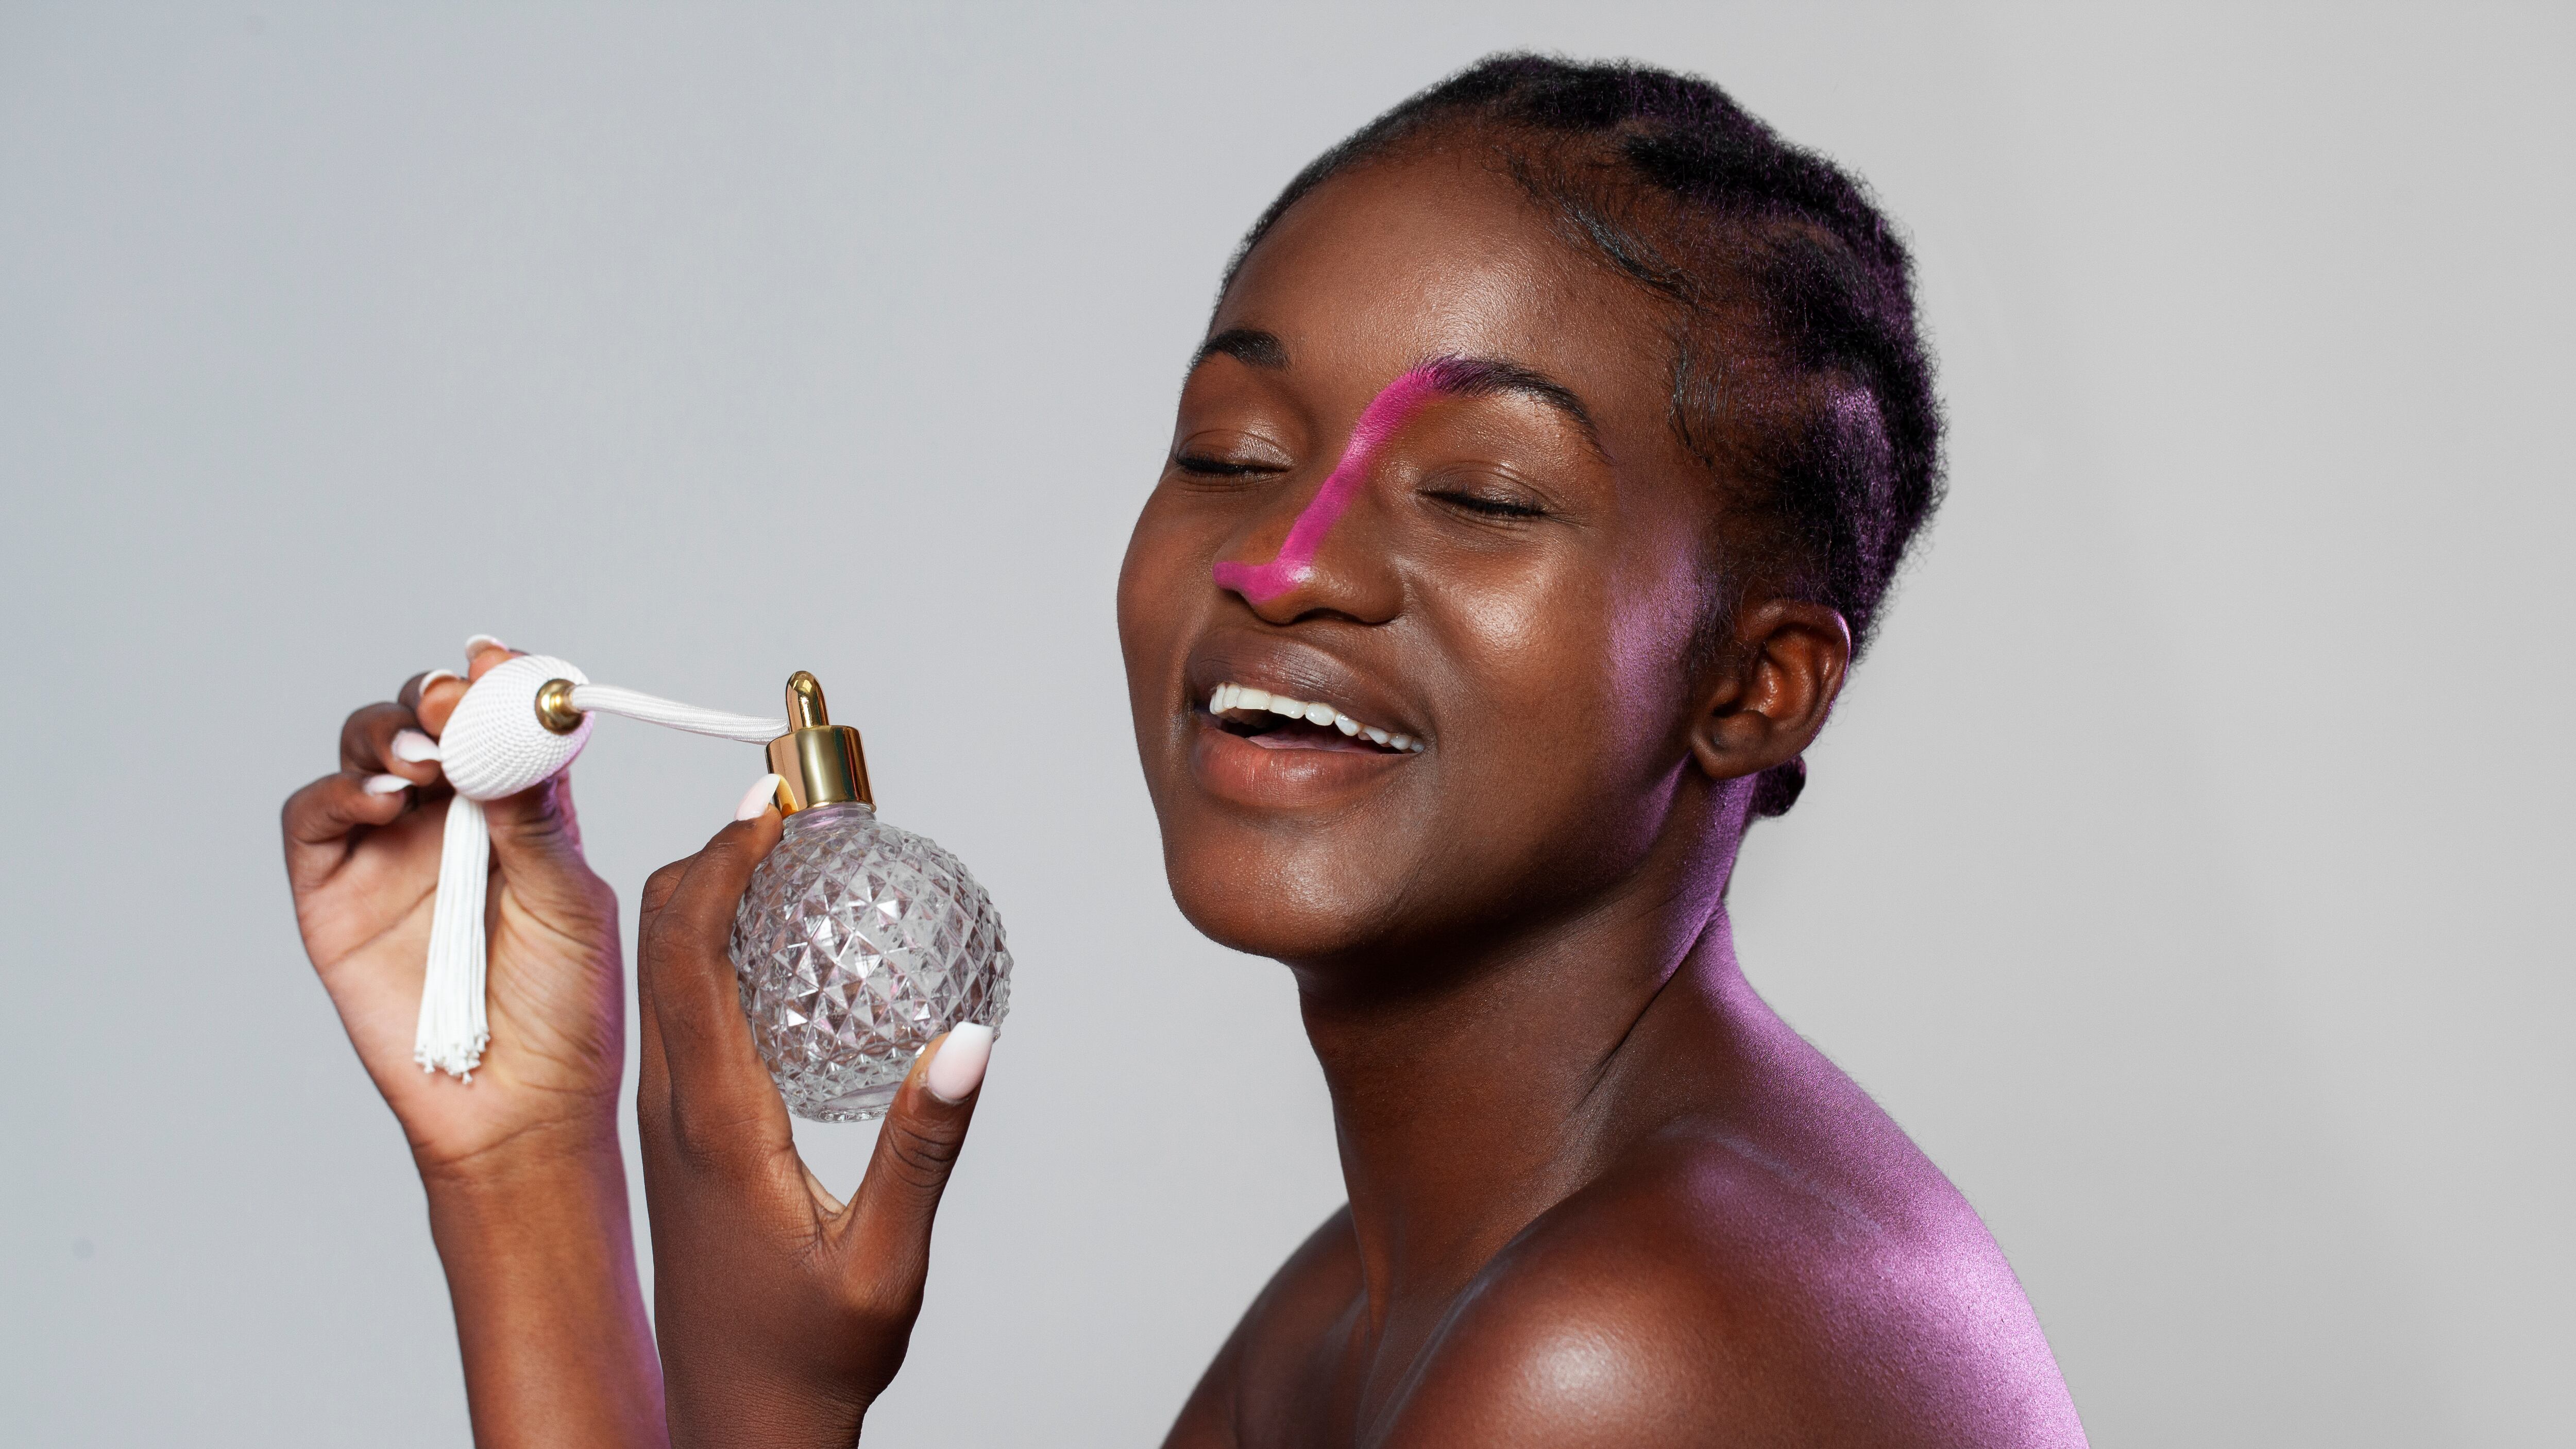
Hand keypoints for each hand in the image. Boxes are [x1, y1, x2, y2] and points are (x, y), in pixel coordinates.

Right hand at [281, 638, 626, 1177]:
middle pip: (424, 721)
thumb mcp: (570, 899)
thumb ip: (537, 815)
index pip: (498, 722)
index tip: (498, 662)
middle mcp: (451, 821)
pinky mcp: (331, 895)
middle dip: (435, 700)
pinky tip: (382, 802)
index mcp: (520, 810)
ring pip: (363, 753)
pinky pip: (312, 819)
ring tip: (425, 761)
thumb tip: (523, 725)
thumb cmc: (565, 1010)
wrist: (520, 1107)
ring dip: (387, 735)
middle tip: (455, 705)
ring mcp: (387, 854)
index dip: (494, 685)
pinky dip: (338, 793)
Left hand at [636, 798, 994, 1448]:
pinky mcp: (681, 1138)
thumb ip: (924, 1147)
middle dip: (712, 851)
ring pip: (660, 973)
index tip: (774, 799)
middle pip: (658, 941)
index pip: (688, 954)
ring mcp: (668, 1123)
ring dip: (708, 896)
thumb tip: (966, 1036)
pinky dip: (712, 949)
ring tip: (785, 851)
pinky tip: (780, 949)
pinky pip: (679, 1012)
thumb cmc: (811, 1357)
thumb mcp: (886, 1263)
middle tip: (789, 802)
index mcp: (716, 1123)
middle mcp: (674, 1110)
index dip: (723, 860)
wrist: (733, 1426)